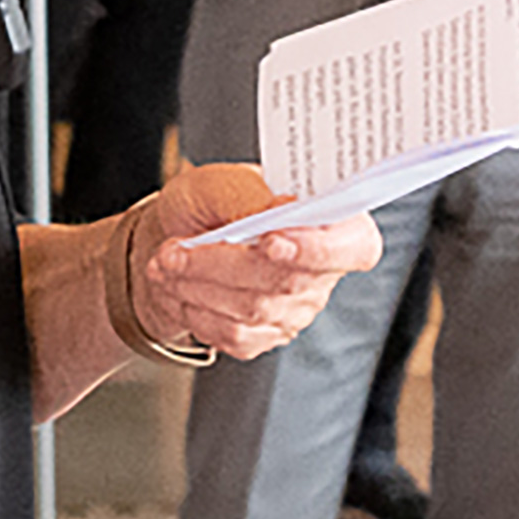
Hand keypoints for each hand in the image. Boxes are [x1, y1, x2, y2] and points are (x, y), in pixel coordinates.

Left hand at [130, 162, 379, 359]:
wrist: (176, 237)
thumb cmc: (207, 203)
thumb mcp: (219, 182)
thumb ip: (250, 193)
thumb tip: (278, 210)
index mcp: (331, 221)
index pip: (354, 247)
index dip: (316, 251)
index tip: (270, 242)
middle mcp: (323, 271)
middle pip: (285, 282)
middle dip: (219, 265)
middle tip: (173, 250)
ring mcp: (298, 308)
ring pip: (252, 311)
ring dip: (197, 288)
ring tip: (164, 264)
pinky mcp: (268, 335)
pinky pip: (235, 336)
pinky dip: (196, 312)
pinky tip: (178, 289)